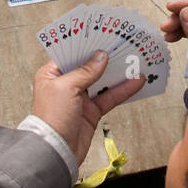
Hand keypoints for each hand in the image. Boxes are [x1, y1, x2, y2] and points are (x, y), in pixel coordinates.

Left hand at [30, 52, 145, 162]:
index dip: (86, 44)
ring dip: (117, 72)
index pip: (70, 54)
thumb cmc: (51, 119)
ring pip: (102, 81)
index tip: (102, 34)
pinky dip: (123, 90)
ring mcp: (80, 99)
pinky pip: (109, 97)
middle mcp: (65, 85)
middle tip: (121, 44)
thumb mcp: (66, 87)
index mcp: (51, 75)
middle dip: (105, 56)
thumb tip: (101, 56)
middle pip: (88, 66)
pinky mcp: (92, 112)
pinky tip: (136, 82)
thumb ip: (86, 71)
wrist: (55, 152)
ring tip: (134, 60)